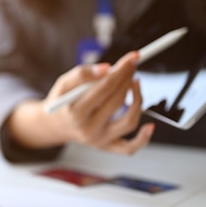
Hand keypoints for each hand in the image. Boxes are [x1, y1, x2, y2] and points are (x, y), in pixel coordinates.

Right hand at [7, 51, 153, 154]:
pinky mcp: (107, 147)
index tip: (132, 58)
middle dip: (128, 79)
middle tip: (132, 65)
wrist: (55, 125)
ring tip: (135, 83)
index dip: (121, 71)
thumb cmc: (62, 101)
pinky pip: (129, 148)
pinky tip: (150, 126)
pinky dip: (143, 139)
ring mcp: (99, 141)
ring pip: (128, 122)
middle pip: (117, 102)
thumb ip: (82, 74)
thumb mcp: (63, 84)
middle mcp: (88, 130)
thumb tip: (108, 69)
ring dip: (138, 100)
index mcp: (75, 113)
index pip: (105, 88)